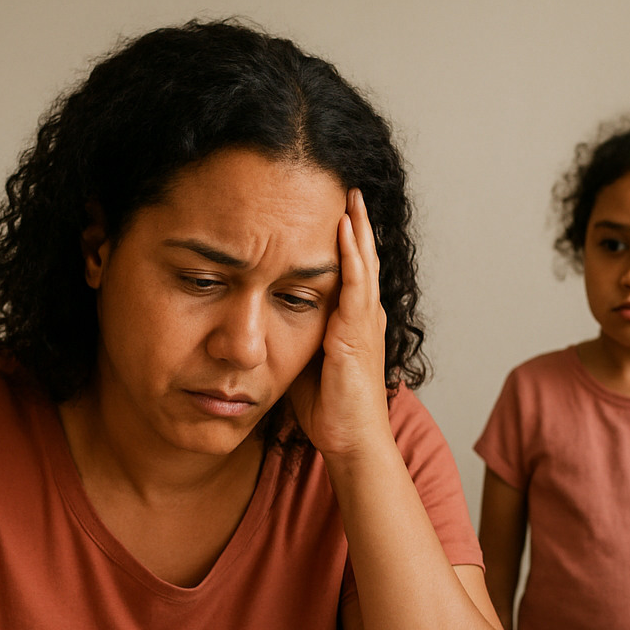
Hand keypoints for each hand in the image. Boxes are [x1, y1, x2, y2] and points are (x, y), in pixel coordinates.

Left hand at [288, 189, 392, 459]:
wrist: (351, 439)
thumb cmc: (328, 410)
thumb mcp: (303, 363)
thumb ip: (292, 339)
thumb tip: (264, 324)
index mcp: (352, 324)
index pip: (350, 274)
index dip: (345, 244)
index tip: (334, 214)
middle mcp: (364, 317)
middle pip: (361, 260)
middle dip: (355, 225)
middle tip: (347, 190)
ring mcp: (364, 322)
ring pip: (363, 263)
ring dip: (356, 228)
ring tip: (350, 196)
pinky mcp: (357, 331)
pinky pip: (356, 282)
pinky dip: (352, 252)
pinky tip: (346, 227)